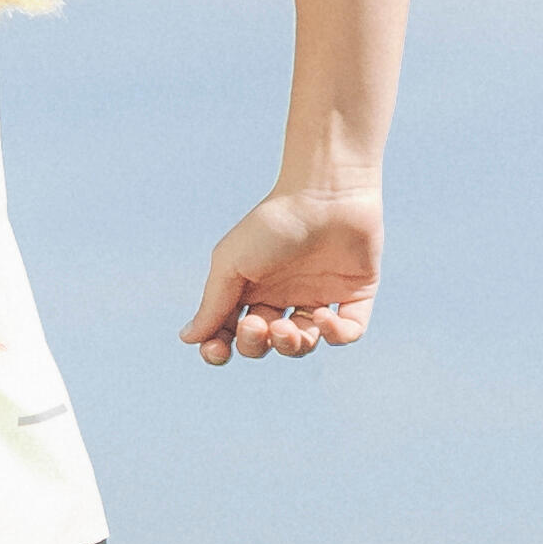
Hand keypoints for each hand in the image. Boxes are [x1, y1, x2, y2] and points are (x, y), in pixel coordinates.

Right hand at [179, 188, 378, 366]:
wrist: (326, 194)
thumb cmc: (272, 224)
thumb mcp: (231, 263)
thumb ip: (212, 304)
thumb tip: (188, 339)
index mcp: (251, 288)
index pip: (232, 332)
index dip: (222, 349)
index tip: (218, 350)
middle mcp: (284, 296)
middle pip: (266, 343)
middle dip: (257, 345)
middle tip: (258, 325)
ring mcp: (319, 297)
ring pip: (304, 344)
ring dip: (291, 345)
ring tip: (287, 327)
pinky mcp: (354, 296)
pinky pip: (347, 333)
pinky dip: (334, 335)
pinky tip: (321, 316)